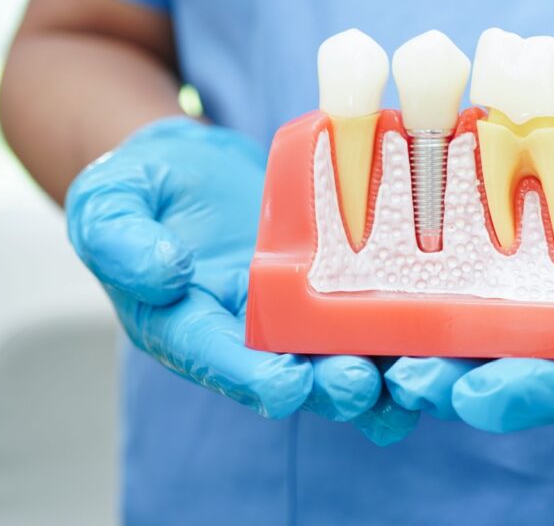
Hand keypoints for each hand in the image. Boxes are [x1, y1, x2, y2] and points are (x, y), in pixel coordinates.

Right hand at [66, 117, 416, 443]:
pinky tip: (444, 327)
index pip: (216, 360)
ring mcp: (297, 311)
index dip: (251, 377)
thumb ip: (120, 238)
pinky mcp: (336, 283)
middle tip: (362, 383)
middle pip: (293, 374)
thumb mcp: (109, 202)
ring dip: (381, 371)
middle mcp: (247, 333)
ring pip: (342, 354)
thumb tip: (162, 272)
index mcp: (186, 325)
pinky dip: (406, 325)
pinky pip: (371, 311)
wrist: (187, 167)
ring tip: (416, 374)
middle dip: (329, 385)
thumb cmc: (141, 188)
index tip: (285, 387)